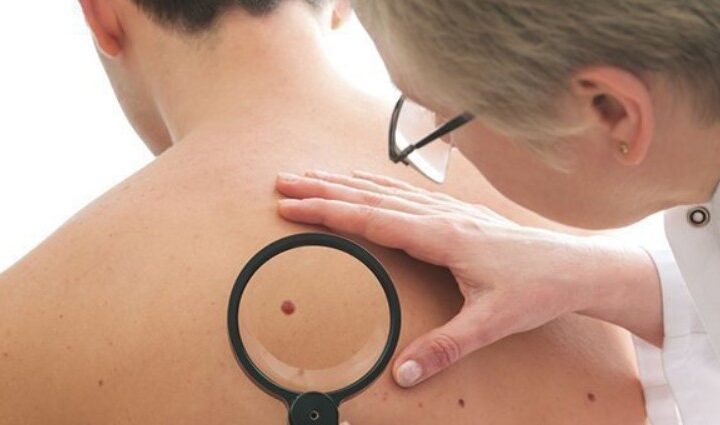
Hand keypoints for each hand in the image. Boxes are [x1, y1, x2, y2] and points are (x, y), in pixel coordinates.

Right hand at [275, 170, 661, 387]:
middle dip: (323, 189)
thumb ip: (445, 347)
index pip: (372, 220)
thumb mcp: (491, 323)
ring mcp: (448, 211)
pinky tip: (364, 182)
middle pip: (370, 196)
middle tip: (284, 181)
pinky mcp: (455, 214)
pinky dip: (375, 184)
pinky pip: (405, 193)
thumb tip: (402, 373)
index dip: (328, 212)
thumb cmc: (537, 290)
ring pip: (386, 190)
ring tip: (310, 175)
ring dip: (344, 181)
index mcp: (443, 237)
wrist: (573, 267)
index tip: (292, 206)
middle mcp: (441, 216)